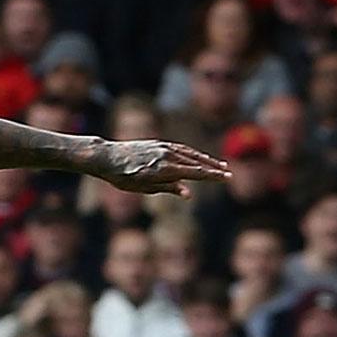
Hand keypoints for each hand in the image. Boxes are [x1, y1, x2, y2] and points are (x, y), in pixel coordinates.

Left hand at [85, 139, 228, 195]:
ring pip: (190, 153)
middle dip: (213, 168)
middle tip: (228, 172)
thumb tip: (189, 193)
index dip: (212, 176)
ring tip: (218, 164)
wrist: (107, 157)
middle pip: (196, 162)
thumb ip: (168, 189)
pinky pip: (180, 148)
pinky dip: (192, 153)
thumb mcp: (144, 188)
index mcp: (165, 169)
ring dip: (205, 159)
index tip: (227, 177)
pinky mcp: (158, 143)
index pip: (195, 172)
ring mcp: (163, 147)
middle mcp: (166, 156)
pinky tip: (198, 157)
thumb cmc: (123, 178)